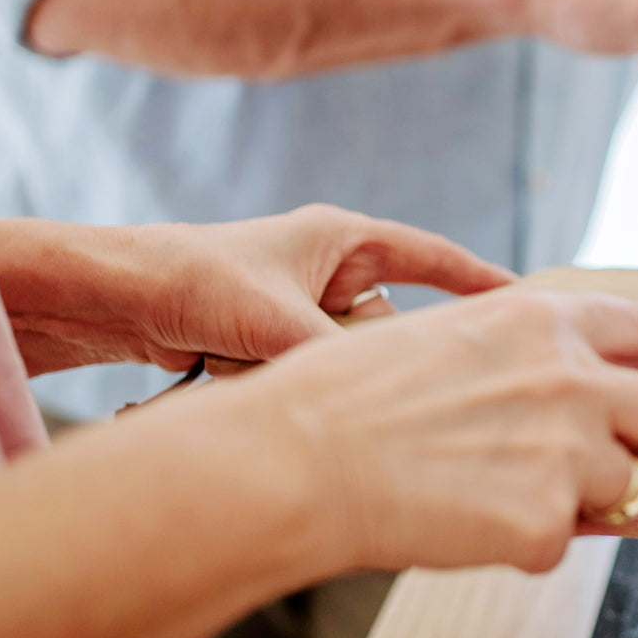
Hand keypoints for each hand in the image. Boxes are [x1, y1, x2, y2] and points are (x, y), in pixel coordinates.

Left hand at [0, 204, 514, 375]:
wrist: (106, 298)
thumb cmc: (189, 279)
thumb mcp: (280, 322)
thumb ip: (344, 359)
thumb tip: (393, 398)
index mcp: (344, 239)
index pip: (436, 260)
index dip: (483, 286)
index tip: (530, 308)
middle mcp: (331, 270)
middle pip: (393, 324)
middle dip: (372, 354)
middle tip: (364, 376)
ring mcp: (304, 308)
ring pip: (351, 357)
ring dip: (319, 374)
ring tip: (266, 365)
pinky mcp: (276, 342)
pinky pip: (314, 373)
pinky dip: (291, 384)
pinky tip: (246, 380)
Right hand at [232, 289, 637, 572]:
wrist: (293, 460)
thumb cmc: (342, 401)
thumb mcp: (447, 337)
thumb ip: (526, 356)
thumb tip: (576, 389)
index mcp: (544, 322)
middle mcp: (571, 377)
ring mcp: (567, 450)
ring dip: (602, 507)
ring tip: (523, 501)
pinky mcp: (546, 522)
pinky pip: (566, 546)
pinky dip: (527, 547)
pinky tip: (469, 524)